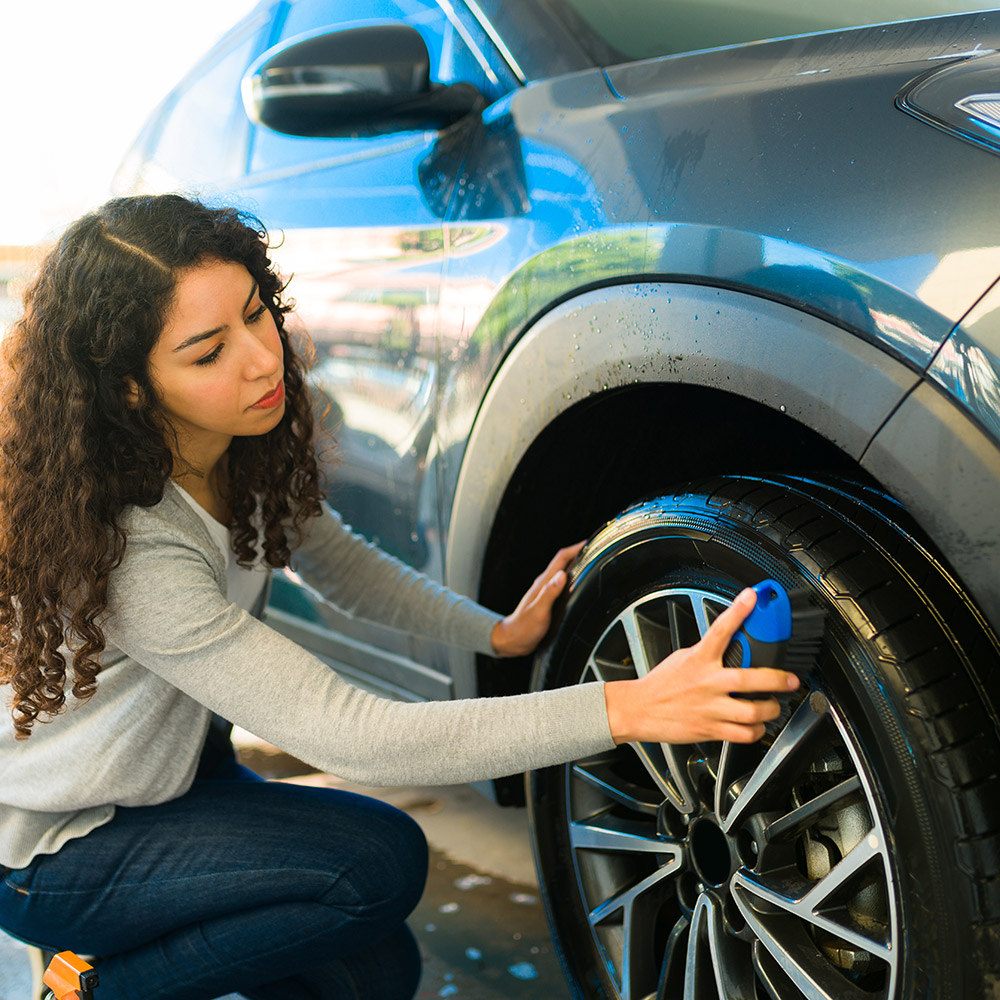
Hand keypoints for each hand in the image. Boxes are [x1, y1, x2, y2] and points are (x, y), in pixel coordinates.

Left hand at [491, 542, 584, 656]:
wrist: (512, 640)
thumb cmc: (523, 628)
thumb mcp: (538, 612)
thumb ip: (549, 593)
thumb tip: (562, 575)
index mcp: (543, 583)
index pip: (562, 558)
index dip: (576, 548)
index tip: (590, 542)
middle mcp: (545, 584)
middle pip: (565, 562)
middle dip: (580, 553)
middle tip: (597, 550)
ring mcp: (546, 591)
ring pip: (564, 572)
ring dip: (577, 565)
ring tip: (593, 564)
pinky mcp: (548, 599)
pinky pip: (563, 584)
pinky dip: (574, 579)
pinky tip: (580, 585)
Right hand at [604, 588, 800, 744]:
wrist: (638, 710)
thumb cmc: (660, 684)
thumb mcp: (683, 658)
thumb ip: (707, 652)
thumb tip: (728, 643)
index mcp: (698, 659)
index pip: (720, 629)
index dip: (738, 611)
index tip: (752, 596)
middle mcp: (707, 683)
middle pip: (751, 679)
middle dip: (779, 680)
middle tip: (791, 680)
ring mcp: (710, 708)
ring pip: (753, 711)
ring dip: (771, 709)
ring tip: (773, 706)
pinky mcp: (710, 729)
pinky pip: (744, 734)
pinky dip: (756, 730)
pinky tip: (756, 724)